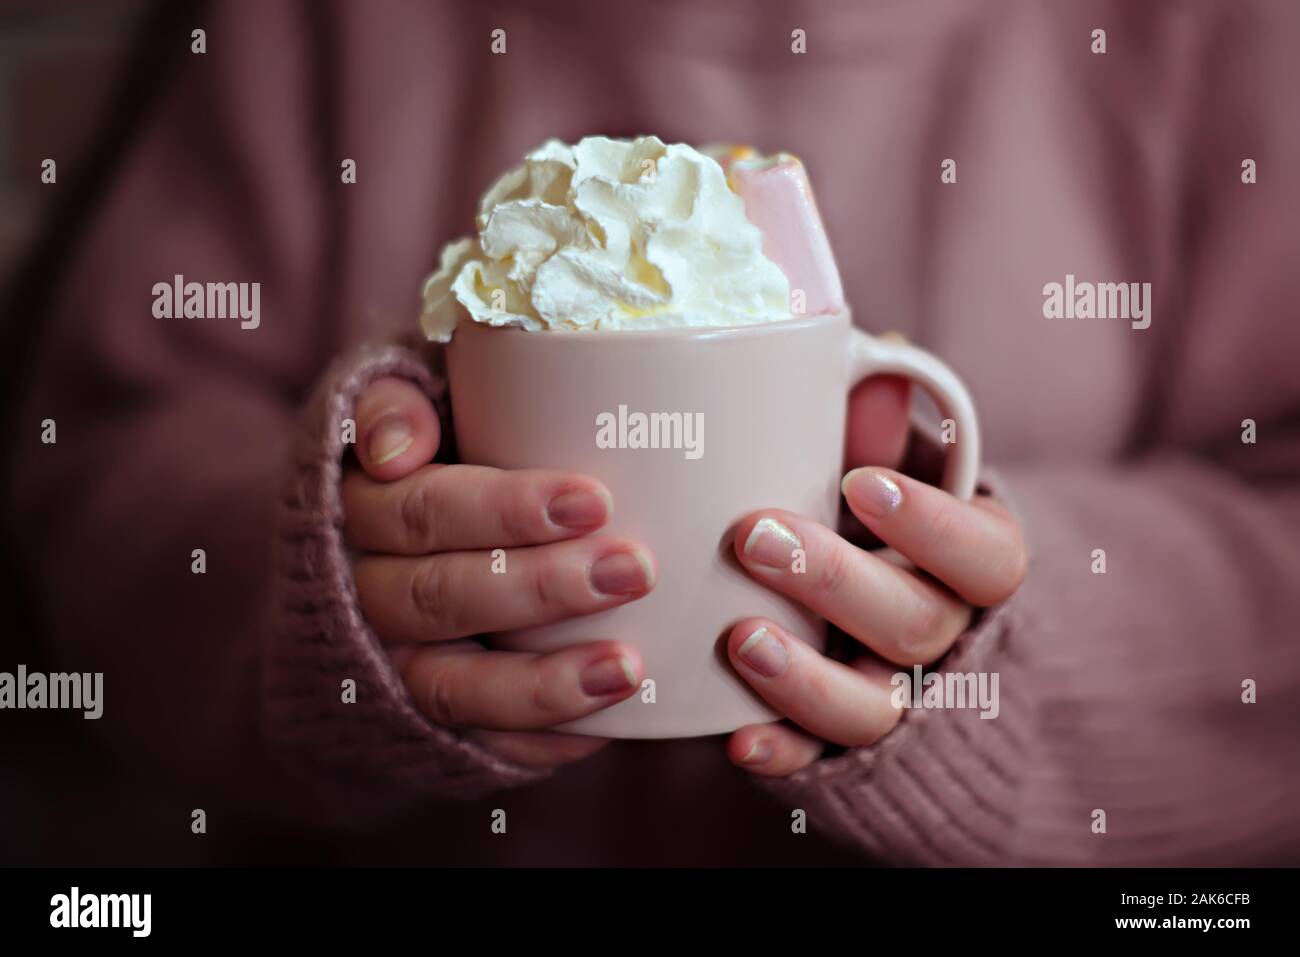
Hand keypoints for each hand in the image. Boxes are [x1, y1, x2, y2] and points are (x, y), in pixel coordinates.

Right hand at [343, 377, 655, 768]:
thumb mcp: (397, 405)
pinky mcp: (418, 724)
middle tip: (635, 570)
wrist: (360, 563)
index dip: (506, 510)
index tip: (594, 500)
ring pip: (451, 687)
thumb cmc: (419, 462)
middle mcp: (362, 594)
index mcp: (358, 509)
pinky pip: (475, 745)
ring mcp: (387, 668)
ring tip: (628, 668)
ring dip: (543, 683)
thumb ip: (396, 402)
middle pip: (444, 597)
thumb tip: (397, 448)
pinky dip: (538, 740)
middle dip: (544, 587)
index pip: (425, 511)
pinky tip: (605, 724)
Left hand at [723, 377, 1026, 774]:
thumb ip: (881, 420)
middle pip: (918, 627)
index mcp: (974, 559)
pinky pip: (820, 761)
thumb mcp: (884, 458)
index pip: (989, 555)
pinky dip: (783, 752)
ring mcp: (896, 696)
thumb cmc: (869, 507)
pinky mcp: (838, 740)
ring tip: (739, 640)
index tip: (860, 483)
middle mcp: (945, 635)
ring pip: (875, 707)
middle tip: (754, 537)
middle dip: (836, 583)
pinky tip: (738, 738)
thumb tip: (879, 356)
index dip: (933, 526)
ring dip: (808, 680)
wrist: (869, 594)